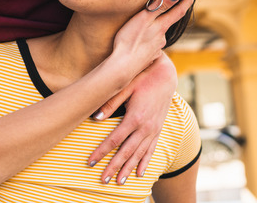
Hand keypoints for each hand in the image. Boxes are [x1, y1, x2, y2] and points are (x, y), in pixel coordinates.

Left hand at [89, 55, 177, 184]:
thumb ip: (110, 103)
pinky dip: (145, 162)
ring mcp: (153, 130)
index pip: (114, 140)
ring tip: (119, 182)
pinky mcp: (158, 129)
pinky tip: (140, 173)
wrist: (165, 75)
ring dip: (128, 169)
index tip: (91, 162)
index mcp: (135, 117)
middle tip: (103, 180)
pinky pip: (151, 150)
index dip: (102, 152)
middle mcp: (146, 127)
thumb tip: (95, 117)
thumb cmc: (143, 77)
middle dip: (114, 167)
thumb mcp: (125, 86)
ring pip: (139, 154)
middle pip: (126, 152)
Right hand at [107, 0, 194, 82]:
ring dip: (154, 30)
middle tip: (165, 8)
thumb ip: (159, 6)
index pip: (178, 12)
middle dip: (167, 16)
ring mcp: (156, 49)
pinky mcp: (148, 57)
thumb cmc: (130, 40)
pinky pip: (151, 46)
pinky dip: (148, 41)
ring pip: (158, 35)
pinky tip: (139, 43)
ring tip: (144, 27)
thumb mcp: (144, 18)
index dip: (186, 3)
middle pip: (167, 24)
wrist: (122, 67)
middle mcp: (162, 38)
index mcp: (161, 27)